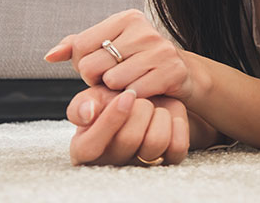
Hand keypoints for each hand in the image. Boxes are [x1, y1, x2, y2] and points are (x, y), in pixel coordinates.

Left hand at [45, 9, 194, 100]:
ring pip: (111, 82)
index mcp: (127, 18)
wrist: (179, 74)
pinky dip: (133, 99)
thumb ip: (76, 47)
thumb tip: (50, 56)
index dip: (83, 64)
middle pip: (90, 66)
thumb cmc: (135, 62)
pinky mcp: (172, 71)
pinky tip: (144, 91)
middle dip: (98, 80)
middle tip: (117, 78)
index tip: (103, 66)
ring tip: (131, 83)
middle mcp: (145, 30)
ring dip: (116, 91)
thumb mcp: (106, 49)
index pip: (79, 46)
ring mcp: (161, 50)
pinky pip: (133, 93)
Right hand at [66, 86, 189, 165]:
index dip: (110, 118)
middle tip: (141, 98)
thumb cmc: (113, 102)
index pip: (89, 147)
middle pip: (128, 139)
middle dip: (140, 108)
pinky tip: (170, 116)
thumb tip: (87, 113)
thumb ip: (82, 105)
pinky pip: (177, 147)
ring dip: (159, 115)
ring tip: (154, 108)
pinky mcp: (167, 161)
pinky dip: (177, 124)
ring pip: (155, 143)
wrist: (146, 100)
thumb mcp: (93, 99)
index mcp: (85, 150)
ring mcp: (140, 164)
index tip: (127, 95)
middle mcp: (112, 163)